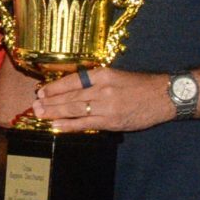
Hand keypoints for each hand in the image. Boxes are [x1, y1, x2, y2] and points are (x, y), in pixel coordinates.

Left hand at [32, 67, 172, 133]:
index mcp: (102, 74)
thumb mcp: (116, 75)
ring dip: (54, 112)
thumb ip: (96, 81)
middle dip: (50, 101)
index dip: (55, 87)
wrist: (164, 96)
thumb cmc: (141, 85)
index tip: (41, 91)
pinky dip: (69, 125)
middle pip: (70, 96)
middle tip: (34, 105)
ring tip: (40, 114)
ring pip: (74, 109)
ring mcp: (106, 106)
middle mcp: (102, 88)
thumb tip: (72, 89)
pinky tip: (56, 125)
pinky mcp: (111, 121)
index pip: (72, 80)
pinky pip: (85, 124)